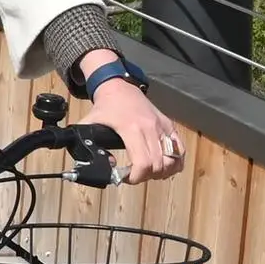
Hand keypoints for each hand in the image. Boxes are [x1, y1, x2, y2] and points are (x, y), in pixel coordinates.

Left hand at [78, 54, 184, 183]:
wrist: (119, 86)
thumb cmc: (105, 106)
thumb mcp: (90, 122)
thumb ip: (84, 142)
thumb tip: (85, 164)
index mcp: (131, 129)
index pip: (143, 163)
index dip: (136, 177)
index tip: (126, 178)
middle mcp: (150, 128)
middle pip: (158, 165)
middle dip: (146, 177)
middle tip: (134, 175)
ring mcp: (162, 126)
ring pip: (172, 159)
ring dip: (162, 171)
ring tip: (148, 172)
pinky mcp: (169, 125)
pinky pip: (180, 149)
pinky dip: (175, 162)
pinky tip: (164, 166)